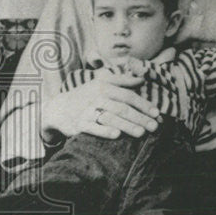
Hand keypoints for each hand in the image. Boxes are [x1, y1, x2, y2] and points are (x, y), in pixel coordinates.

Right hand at [41, 71, 161, 141]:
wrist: (58, 108)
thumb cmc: (86, 96)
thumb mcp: (101, 83)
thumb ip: (122, 80)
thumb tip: (141, 79)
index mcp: (104, 87)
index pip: (128, 96)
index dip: (144, 105)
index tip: (157, 114)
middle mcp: (96, 97)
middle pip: (122, 108)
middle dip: (140, 118)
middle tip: (155, 126)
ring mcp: (86, 111)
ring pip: (110, 118)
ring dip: (127, 125)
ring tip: (141, 133)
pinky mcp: (78, 124)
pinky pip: (93, 128)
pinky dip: (104, 131)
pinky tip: (117, 135)